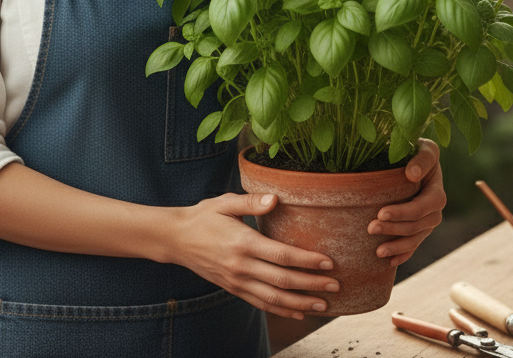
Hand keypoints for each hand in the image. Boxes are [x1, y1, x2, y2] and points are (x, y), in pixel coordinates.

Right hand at [171, 192, 337, 319]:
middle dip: (311, 285)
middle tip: (335, 286)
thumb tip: (275, 199)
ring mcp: (237, 281)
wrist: (176, 239)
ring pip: (273, 298)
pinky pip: (260, 304)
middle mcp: (241, 266)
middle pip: (282, 280)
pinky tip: (298, 313)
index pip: (281, 256)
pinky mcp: (233, 289)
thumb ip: (250, 201)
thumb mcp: (225, 202)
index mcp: (243, 242)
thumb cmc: (204, 216)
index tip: (328, 262)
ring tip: (323, 305)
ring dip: (300, 303)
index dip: (307, 261)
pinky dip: (281, 310)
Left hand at [369, 138, 445, 266]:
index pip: (423, 206)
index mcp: (436, 189)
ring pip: (415, 238)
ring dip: (397, 246)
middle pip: (417, 225)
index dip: (404, 212)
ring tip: (377, 251)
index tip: (381, 213)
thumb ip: (422, 158)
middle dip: (394, 229)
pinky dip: (403, 254)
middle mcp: (435, 208)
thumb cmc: (414, 147)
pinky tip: (389, 262)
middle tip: (370, 228)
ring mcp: (428, 220)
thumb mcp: (423, 147)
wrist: (412, 156)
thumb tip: (412, 174)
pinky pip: (414, 245)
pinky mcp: (420, 227)